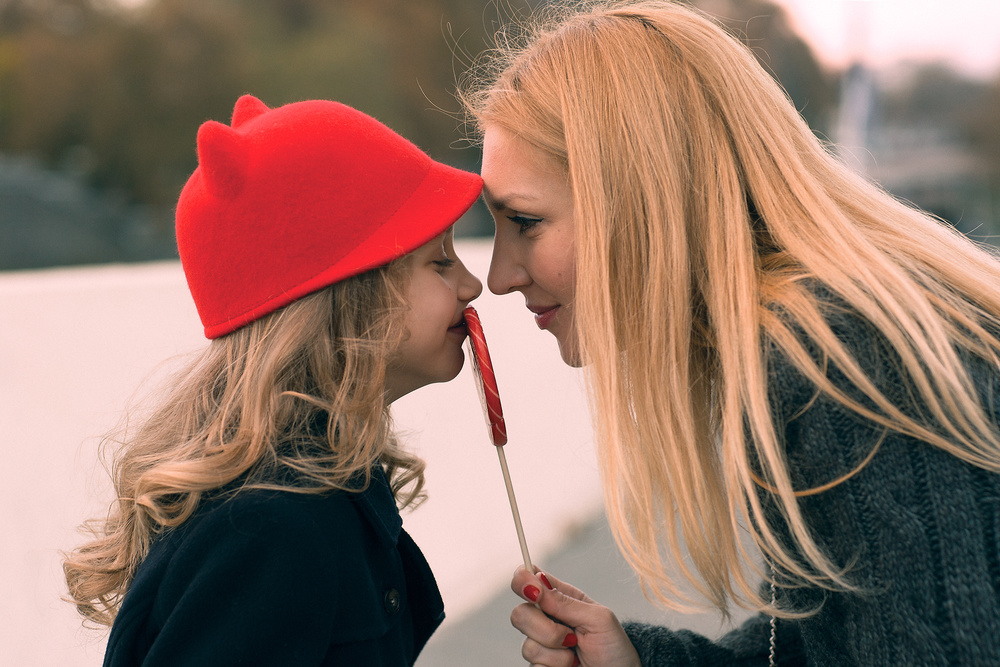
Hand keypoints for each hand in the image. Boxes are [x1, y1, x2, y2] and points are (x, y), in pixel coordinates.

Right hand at [511, 566, 640, 666]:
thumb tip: (536, 584)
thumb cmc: (614, 647)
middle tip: (571, 637)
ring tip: (575, 655)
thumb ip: (565, 602)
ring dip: (556, 653)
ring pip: (527, 646)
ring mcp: (542, 644)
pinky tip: (569, 666)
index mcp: (560, 598)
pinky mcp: (541, 665)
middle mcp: (546, 619)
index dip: (522, 580)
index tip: (534, 593)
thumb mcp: (598, 618)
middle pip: (519, 614)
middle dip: (545, 629)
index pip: (528, 579)